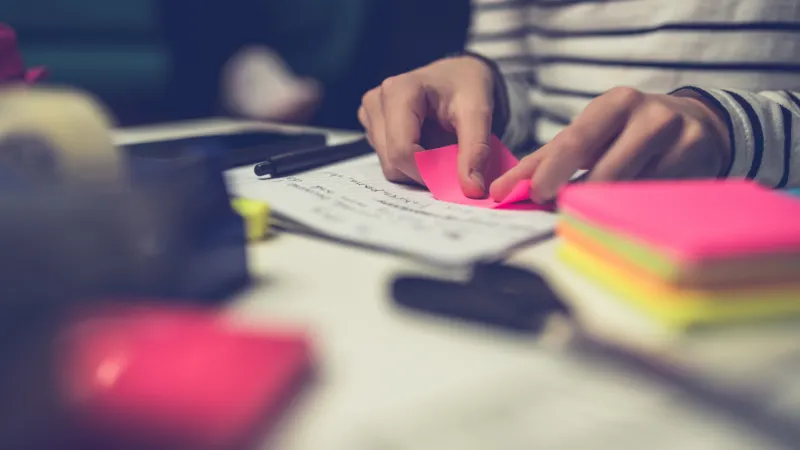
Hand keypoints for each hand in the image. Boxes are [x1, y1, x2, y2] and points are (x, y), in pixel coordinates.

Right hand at [358, 56, 494, 197]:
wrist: (457, 73)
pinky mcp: (371, 126)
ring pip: (389, 167)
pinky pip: (387, 161)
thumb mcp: (478, 113)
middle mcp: (376, 101)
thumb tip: (472, 189)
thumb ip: (476, 151)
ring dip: (417, 167)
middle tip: (449, 156)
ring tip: (437, 144)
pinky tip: (424, 142)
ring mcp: (369, 114)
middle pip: (392, 163)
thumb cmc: (466, 86)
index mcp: (398, 91)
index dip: (428, 172)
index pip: (402, 152)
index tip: (453, 172)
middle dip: (423, 170)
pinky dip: (410, 162)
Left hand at [490, 87, 731, 203]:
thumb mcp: (590, 134)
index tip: (533, 194)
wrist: (698, 124)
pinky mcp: (699, 163)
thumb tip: (502, 190)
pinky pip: (656, 199)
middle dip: (579, 195)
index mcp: (615, 103)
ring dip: (606, 208)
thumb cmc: (627, 132)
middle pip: (605, 170)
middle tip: (561, 211)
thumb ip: (546, 159)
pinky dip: (634, 210)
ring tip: (593, 211)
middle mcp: (649, 115)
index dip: (551, 171)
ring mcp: (680, 138)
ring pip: (631, 189)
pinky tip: (628, 211)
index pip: (575, 141)